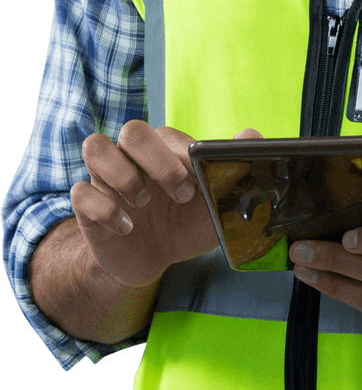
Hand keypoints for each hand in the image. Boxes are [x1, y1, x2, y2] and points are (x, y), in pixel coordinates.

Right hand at [71, 122, 262, 287]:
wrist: (155, 260)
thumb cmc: (186, 225)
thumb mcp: (214, 205)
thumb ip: (232, 172)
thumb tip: (252, 135)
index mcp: (163, 152)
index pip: (166, 134)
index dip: (181, 156)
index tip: (196, 187)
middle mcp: (133, 158)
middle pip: (132, 130)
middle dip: (157, 160)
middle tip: (179, 194)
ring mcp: (107, 179)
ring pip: (95, 147)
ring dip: (122, 175)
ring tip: (144, 203)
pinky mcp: (89, 205)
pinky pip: (81, 193)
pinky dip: (105, 210)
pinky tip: (126, 228)